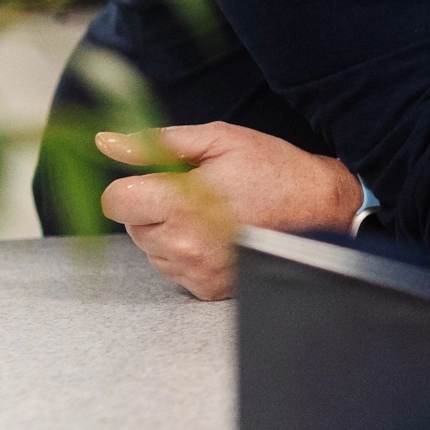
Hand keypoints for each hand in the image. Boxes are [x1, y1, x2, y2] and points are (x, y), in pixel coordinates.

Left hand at [97, 123, 361, 300]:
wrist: (323, 210)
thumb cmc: (274, 170)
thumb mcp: (219, 140)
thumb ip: (157, 142)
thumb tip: (106, 142)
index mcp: (183, 202)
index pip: (116, 201)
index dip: (133, 185)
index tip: (158, 179)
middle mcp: (185, 244)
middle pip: (132, 225)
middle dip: (154, 206)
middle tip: (197, 192)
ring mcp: (197, 271)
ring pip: (150, 249)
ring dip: (169, 231)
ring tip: (211, 214)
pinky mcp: (208, 289)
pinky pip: (173, 270)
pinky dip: (187, 253)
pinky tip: (218, 236)